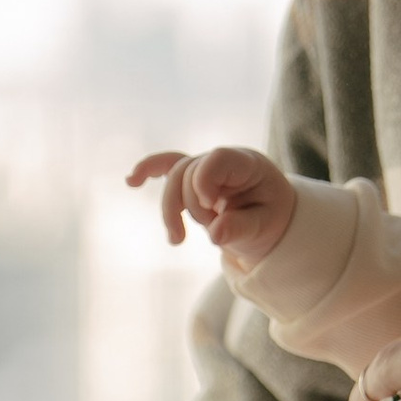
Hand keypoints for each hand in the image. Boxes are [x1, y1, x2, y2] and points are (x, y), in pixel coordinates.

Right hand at [128, 144, 296, 268]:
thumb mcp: (264, 227)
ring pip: (173, 178)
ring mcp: (204, 166)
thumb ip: (241, 228)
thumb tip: (215, 235)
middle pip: (189, 173)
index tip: (211, 207)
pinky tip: (131, 181)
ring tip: (176, 240)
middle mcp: (223, 159)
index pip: (217, 159)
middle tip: (213, 234)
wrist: (268, 216)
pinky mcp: (191, 177)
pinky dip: (149, 170)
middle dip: (193, 208)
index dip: (205, 181)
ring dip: (171, 210)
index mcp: (247, 164)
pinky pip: (167, 166)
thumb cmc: (269, 217)